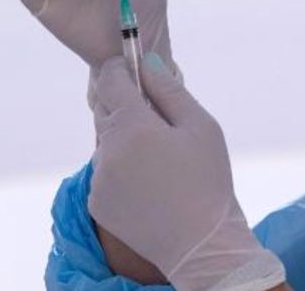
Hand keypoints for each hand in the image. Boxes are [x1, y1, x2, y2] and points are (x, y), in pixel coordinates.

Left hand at [88, 54, 285, 290]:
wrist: (200, 243)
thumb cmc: (208, 179)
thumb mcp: (201, 127)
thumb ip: (170, 90)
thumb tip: (147, 61)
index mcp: (133, 126)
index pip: (112, 81)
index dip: (121, 68)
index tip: (132, 66)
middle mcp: (106, 150)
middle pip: (105, 110)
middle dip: (126, 105)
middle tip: (158, 118)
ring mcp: (97, 179)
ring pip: (106, 142)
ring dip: (125, 139)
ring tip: (161, 159)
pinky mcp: (96, 202)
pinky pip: (105, 172)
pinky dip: (122, 169)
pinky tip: (151, 182)